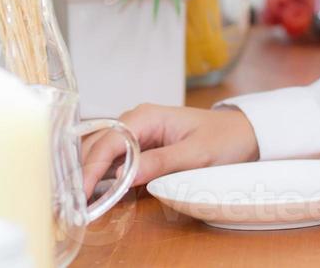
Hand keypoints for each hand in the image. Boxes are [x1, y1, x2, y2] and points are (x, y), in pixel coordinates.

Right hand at [81, 103, 260, 195]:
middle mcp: (136, 121)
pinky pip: (118, 162)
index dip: (92, 168)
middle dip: (85, 173)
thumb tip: (124, 173)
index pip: (109, 141)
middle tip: (76, 203)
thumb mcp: (196, 154)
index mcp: (147, 116)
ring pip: (104, 155)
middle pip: (100, 147)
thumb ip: (161, 162)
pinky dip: (107, 178)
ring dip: (93, 176)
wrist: (243, 133)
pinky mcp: (142, 147)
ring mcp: (137, 134)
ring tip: (82, 201)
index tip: (82, 193)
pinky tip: (100, 194)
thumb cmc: (224, 138)